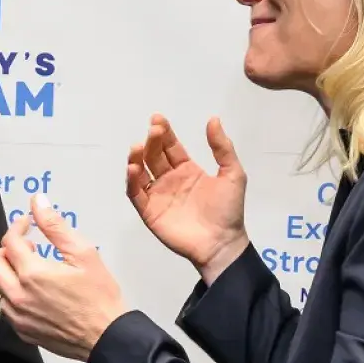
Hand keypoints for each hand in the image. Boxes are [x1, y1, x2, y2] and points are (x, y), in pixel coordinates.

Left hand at [0, 194, 127, 362]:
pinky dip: (7, 295)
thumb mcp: (83, 254)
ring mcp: (17, 316)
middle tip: (25, 249)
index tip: (27, 224)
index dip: (17, 226)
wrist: (107, 338)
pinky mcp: (21, 330)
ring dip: (1, 273)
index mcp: (32, 273)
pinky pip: (0, 308)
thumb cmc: (100, 297)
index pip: (9, 240)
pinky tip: (29, 292)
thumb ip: (55, 226)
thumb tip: (38, 202)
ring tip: (24, 271)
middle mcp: (18, 295)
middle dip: (4, 249)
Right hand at [126, 115, 250, 283]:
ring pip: (140, 172)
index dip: (164, 133)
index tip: (158, 119)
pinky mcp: (149, 212)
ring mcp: (158, 196)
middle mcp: (170, 180)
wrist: (222, 242)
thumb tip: (213, 119)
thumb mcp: (233, 174)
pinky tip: (133, 169)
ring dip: (136, 158)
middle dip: (151, 141)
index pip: (170, 147)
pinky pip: (135, 194)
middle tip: (153, 130)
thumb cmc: (228, 210)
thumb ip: (222, 148)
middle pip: (154, 156)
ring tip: (137, 147)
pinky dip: (131, 181)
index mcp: (187, 170)